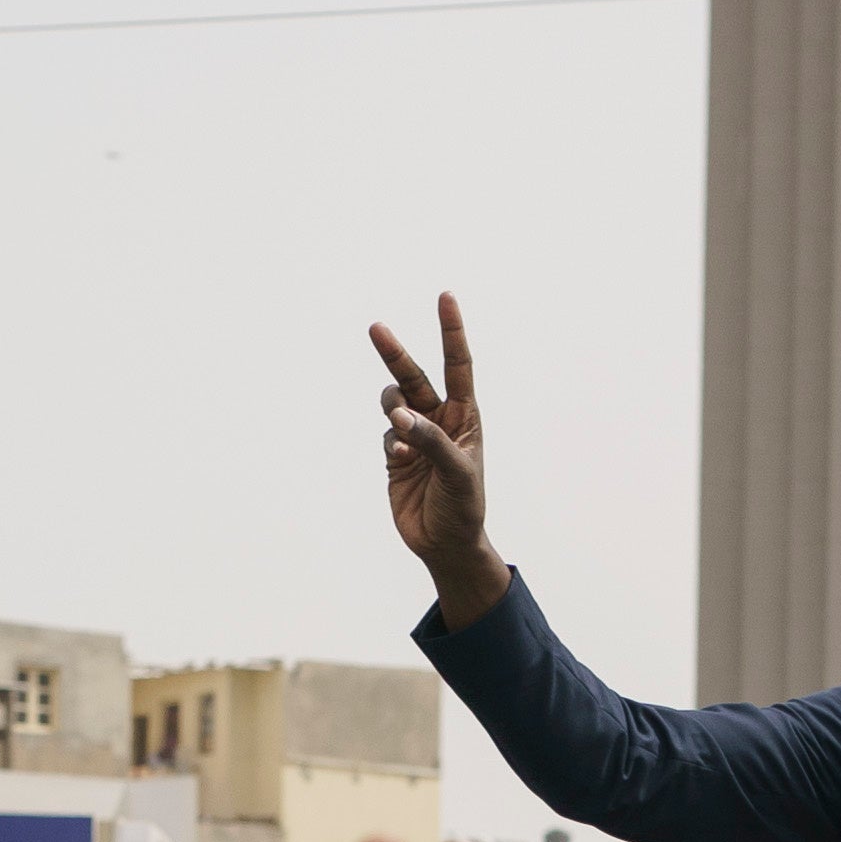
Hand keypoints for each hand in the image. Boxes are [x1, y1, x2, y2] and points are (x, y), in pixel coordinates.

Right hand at [372, 295, 506, 626]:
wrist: (446, 545)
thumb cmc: (464, 508)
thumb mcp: (457, 473)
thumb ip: (431, 441)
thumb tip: (401, 416)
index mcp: (465, 416)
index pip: (458, 365)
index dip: (451, 331)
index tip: (445, 296)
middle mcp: (439, 419)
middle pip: (413, 376)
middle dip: (395, 352)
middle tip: (376, 328)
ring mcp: (414, 435)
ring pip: (393, 401)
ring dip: (392, 404)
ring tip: (401, 424)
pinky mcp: (395, 455)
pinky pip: (386, 434)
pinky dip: (392, 441)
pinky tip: (402, 459)